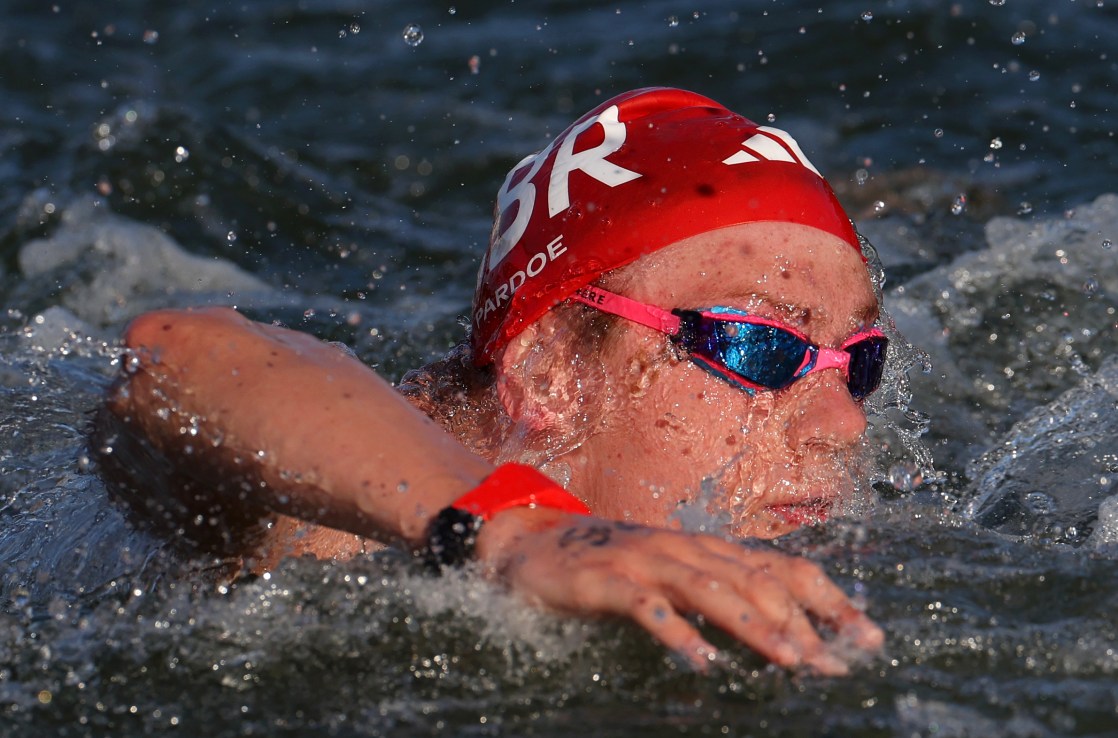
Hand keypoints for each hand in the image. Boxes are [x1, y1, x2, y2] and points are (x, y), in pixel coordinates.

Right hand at [475, 508, 883, 674]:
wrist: (531, 545)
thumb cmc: (611, 565)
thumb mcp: (671, 574)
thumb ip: (719, 593)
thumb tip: (781, 631)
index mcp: (706, 548)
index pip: (781, 567)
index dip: (828, 600)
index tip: (867, 637)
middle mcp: (683, 548)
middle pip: (754, 579)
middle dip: (800, 623)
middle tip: (832, 665)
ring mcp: (644, 560)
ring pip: (709, 588)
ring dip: (753, 624)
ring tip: (789, 659)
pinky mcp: (605, 579)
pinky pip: (646, 606)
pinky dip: (676, 632)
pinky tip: (700, 661)